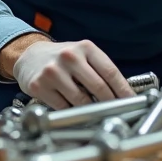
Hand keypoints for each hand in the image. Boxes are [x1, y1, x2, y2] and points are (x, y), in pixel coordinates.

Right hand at [12, 38, 134, 109]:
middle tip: (117, 112)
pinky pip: (63, 107)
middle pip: (99, 87)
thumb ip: (100, 71)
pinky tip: (74, 110)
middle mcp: (69, 57)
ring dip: (91, 110)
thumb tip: (122, 95)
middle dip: (111, 103)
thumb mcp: (83, 55)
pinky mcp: (39, 86)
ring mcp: (53, 71)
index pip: (111, 72)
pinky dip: (72, 112)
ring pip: (81, 100)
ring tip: (95, 112)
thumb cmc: (62, 59)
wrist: (29, 57)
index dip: (124, 90)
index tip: (132, 102)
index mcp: (85, 47)